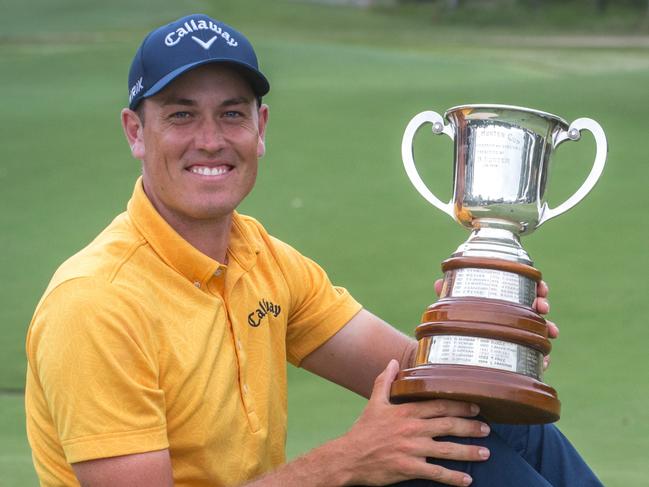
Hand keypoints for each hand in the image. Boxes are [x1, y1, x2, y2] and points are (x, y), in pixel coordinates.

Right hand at [339, 360, 489, 485]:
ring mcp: (412, 449)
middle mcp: (412, 429)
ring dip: (469, 451)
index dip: (459, 405)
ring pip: (447, 450)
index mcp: (406, 411)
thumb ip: (384, 381)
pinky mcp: (409, 468)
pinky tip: (467, 479)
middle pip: (448, 425)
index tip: (476, 406)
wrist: (348, 457)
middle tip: (487, 428)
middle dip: (470, 426)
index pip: (438, 405)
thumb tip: (392, 361)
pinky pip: (436, 472)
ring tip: (486, 452)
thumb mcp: (374, 402)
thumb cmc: (363, 430)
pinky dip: (453, 477)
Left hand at [434, 278, 558, 369]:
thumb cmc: (457, 327)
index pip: (524, 290)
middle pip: (535, 307)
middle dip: (542, 304)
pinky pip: (535, 357)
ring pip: (540, 330)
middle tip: (542, 306)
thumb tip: (439, 284)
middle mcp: (513, 317)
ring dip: (549, 328)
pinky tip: (545, 360)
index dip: (536, 287)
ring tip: (551, 331)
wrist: (451, 358)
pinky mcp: (518, 358)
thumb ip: (449, 297)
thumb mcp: (453, 312)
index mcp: (502, 303)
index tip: (541, 287)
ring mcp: (518, 337)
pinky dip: (543, 358)